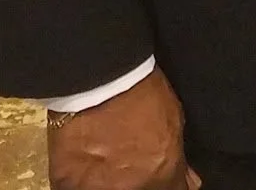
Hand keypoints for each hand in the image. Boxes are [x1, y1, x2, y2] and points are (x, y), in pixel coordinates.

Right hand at [48, 67, 200, 189]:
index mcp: (162, 173)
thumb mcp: (173, 120)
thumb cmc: (141, 90)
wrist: (100, 77)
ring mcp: (98, 189)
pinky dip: (84, 178)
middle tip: (130, 157)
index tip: (161, 175)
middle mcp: (132, 188)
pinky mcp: (67, 184)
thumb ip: (176, 157)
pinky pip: (78, 188)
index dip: (169, 182)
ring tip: (108, 153)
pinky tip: (89, 158)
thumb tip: (188, 180)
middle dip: (140, 179)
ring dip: (111, 179)